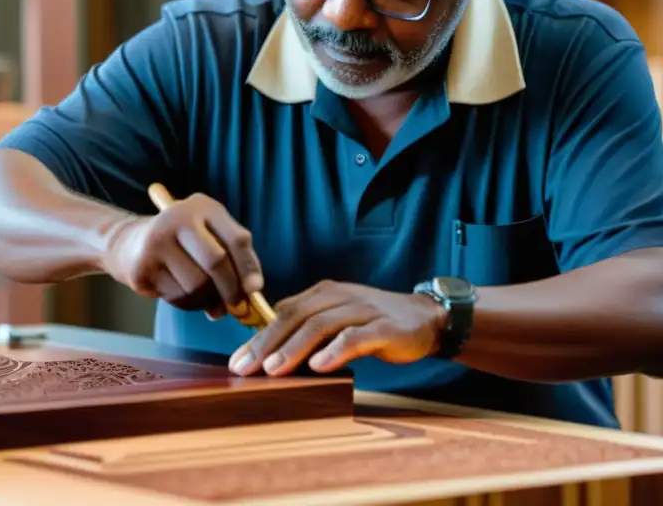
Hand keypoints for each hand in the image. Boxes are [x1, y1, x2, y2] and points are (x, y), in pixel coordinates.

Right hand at [103, 193, 261, 318]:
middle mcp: (178, 218)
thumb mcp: (209, 237)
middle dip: (231, 290)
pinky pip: (178, 297)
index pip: (236, 238)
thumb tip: (252, 294)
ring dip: (208, 301)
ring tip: (208, 301)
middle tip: (236, 306)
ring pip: (197, 285)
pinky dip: (190, 305)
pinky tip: (186, 296)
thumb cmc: (183, 243)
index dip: (249, 267)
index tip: (255, 290)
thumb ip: (233, 259)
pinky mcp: (142, 266)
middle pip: (216, 262)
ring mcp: (157, 241)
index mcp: (202, 207)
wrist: (131, 243)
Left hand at [228, 280, 447, 375]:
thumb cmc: (375, 322)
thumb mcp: (337, 317)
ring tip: (273, 369)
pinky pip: (355, 337)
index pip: (284, 312)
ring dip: (294, 348)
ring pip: (321, 325)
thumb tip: (268, 341)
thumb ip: (308, 324)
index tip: (237, 360)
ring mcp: (362, 310)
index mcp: (324, 293)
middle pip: (296, 316)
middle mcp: (340, 296)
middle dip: (266, 342)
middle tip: (245, 368)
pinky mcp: (384, 328)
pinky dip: (335, 350)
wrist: (425, 319)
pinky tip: (319, 366)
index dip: (258, 335)